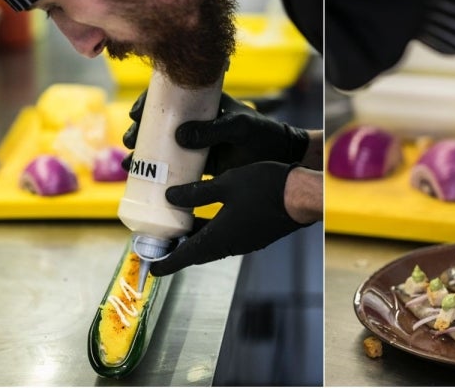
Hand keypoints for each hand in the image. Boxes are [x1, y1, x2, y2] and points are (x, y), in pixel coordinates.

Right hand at [123, 91, 309, 174]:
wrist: (281, 159)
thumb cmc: (263, 135)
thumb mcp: (240, 127)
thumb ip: (214, 129)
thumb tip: (179, 136)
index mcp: (203, 103)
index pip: (168, 97)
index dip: (147, 103)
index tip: (136, 114)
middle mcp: (195, 121)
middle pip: (157, 122)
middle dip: (138, 131)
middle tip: (130, 141)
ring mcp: (196, 143)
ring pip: (160, 145)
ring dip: (141, 153)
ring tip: (130, 163)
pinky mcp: (199, 164)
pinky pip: (172, 167)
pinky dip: (155, 173)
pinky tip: (141, 181)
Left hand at [150, 161, 310, 274]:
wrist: (302, 195)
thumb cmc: (266, 188)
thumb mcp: (226, 184)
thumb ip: (197, 193)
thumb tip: (170, 197)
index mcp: (219, 238)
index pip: (185, 257)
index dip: (166, 263)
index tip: (152, 268)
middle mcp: (231, 246)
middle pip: (198, 252)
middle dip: (178, 249)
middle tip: (162, 240)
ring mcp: (245, 241)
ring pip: (213, 244)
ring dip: (196, 238)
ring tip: (181, 224)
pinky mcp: (255, 234)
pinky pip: (227, 237)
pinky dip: (212, 231)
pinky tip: (210, 214)